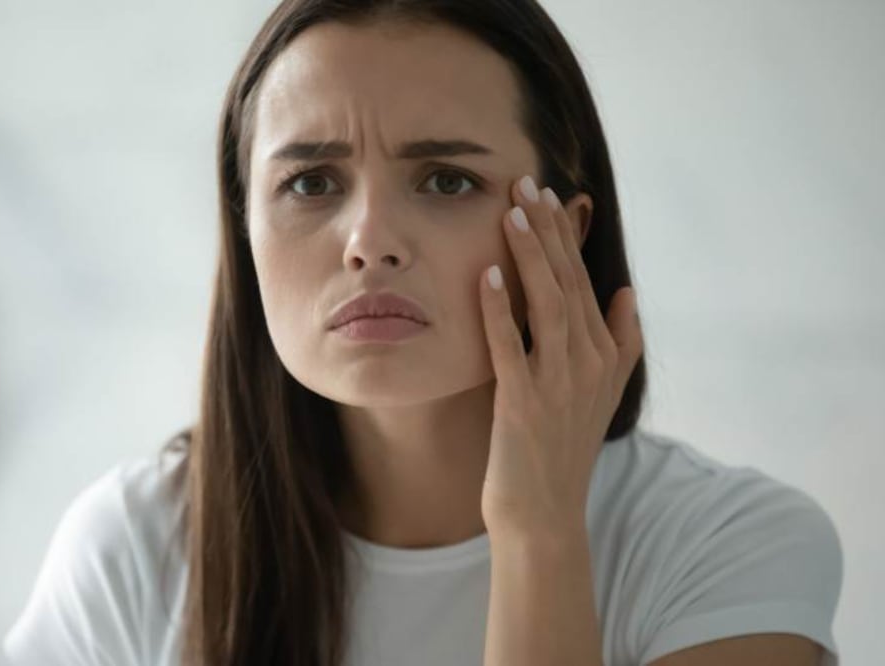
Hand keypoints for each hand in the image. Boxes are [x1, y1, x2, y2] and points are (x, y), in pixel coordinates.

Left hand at [478, 175, 643, 539]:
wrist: (544, 511)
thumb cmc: (561, 447)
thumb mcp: (601, 392)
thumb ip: (619, 340)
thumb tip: (627, 290)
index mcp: (605, 354)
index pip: (583, 280)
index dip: (565, 237)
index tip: (548, 195)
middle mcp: (588, 363)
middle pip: (567, 282)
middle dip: (547, 231)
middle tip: (526, 183)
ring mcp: (558, 383)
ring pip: (547, 305)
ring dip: (529, 256)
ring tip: (511, 212)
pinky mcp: (524, 403)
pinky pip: (510, 347)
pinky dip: (499, 310)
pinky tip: (486, 276)